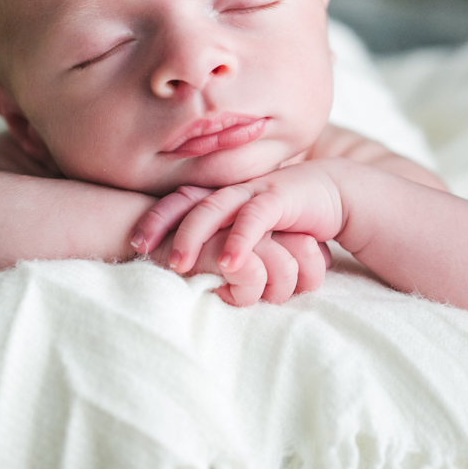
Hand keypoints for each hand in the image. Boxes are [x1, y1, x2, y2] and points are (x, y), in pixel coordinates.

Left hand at [133, 162, 343, 304]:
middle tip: (140, 248)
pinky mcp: (279, 198)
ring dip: (193, 236)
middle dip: (160, 223)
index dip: (154, 219)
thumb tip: (205, 279)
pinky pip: (255, 218)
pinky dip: (240, 240)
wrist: (333, 193)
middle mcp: (229, 189)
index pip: (177, 202)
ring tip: (179, 264)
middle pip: (186, 202)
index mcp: (219, 195)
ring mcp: (252, 191)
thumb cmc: (286, 217)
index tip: (134, 242)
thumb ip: (225, 244)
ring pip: (214, 208)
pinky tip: (228, 263)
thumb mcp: (250, 230)